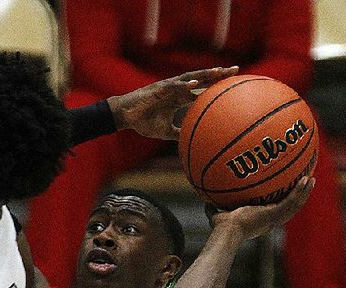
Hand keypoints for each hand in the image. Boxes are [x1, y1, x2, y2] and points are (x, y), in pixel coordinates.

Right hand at [108, 67, 238, 139]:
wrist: (127, 116)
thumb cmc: (144, 122)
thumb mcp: (166, 131)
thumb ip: (179, 133)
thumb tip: (191, 141)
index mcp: (180, 97)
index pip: (203, 89)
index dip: (217, 86)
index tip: (234, 84)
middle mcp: (178, 89)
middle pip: (202, 78)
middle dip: (218, 74)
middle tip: (236, 69)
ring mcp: (170, 87)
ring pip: (191, 77)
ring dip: (205, 74)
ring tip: (219, 71)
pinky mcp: (159, 88)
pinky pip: (174, 86)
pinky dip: (184, 84)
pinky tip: (195, 84)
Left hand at [207, 176, 313, 240]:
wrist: (227, 232)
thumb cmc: (221, 228)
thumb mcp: (217, 214)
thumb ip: (213, 208)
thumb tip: (205, 201)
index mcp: (261, 221)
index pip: (276, 211)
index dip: (283, 202)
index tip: (287, 192)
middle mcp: (270, 221)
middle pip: (290, 208)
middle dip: (299, 196)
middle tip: (305, 183)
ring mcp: (274, 219)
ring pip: (295, 205)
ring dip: (304, 192)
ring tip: (311, 179)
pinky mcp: (275, 215)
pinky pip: (291, 201)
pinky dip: (299, 191)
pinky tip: (305, 180)